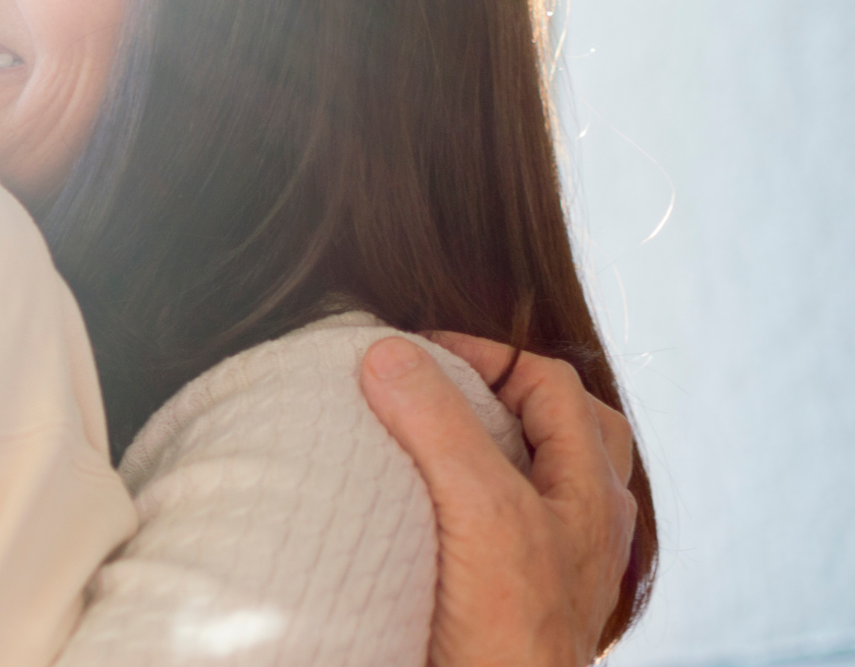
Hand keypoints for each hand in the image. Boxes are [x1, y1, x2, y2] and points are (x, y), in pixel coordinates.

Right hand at [359, 334, 637, 666]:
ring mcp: (562, 564)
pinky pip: (513, 527)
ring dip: (496, 448)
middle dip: (506, 394)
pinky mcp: (525, 598)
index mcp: (592, 491)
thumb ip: (439, 426)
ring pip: (544, 478)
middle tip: (440, 387)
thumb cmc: (512, 628)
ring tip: (437, 442)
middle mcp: (588, 524)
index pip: (550, 382)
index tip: (415, 353)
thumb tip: (389, 353)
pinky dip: (479, 500)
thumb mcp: (481, 510)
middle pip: (567, 426)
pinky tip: (440, 514)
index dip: (484, 353)